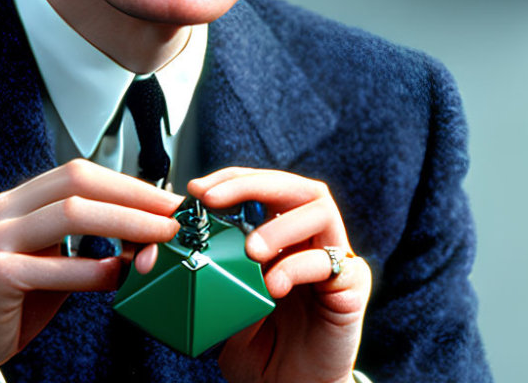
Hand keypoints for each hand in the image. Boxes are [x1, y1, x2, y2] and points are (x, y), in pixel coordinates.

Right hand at [0, 159, 182, 381]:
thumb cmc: (9, 292)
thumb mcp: (48, 255)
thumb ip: (87, 241)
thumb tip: (146, 235)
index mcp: (22, 199)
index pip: (81, 173)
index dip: (128, 183)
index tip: (165, 199)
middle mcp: (7, 210)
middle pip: (80, 183)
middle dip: (133, 197)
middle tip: (171, 216)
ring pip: (72, 214)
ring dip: (124, 224)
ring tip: (157, 240)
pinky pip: (57, 267)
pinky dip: (95, 270)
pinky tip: (118, 275)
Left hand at [188, 168, 370, 382]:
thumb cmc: (260, 347)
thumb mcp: (224, 300)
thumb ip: (212, 268)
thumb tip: (174, 240)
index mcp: (284, 235)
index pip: (265, 187)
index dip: (233, 180)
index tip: (197, 188)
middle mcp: (313, 240)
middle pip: (296, 187)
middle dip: (252, 184)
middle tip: (212, 199)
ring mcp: (336, 260)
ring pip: (320, 211)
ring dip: (279, 225)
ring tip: (250, 250)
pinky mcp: (353, 288)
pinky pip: (333, 262)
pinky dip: (298, 266)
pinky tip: (273, 285)